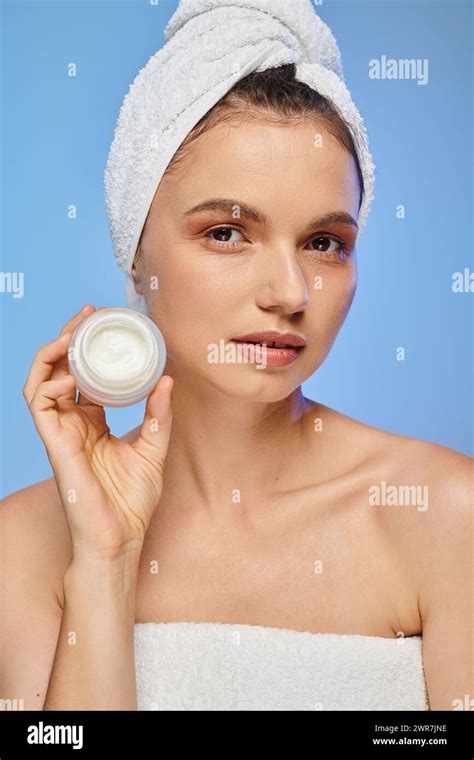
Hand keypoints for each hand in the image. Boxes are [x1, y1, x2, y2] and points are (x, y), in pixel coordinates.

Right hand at [23, 305, 173, 564]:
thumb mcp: (154, 448)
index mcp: (93, 423)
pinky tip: (69, 369)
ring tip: (73, 331)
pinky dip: (48, 380)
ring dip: (53, 352)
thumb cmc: (133, 500)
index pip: (84, 375)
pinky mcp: (53, 443)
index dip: (89, 348)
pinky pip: (38, 404)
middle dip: (69, 338)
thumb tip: (168, 378)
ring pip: (41, 380)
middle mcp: (73, 423)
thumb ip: (158, 415)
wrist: (122, 536)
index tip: (106, 323)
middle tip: (89, 314)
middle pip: (60, 370)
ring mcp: (61, 432)